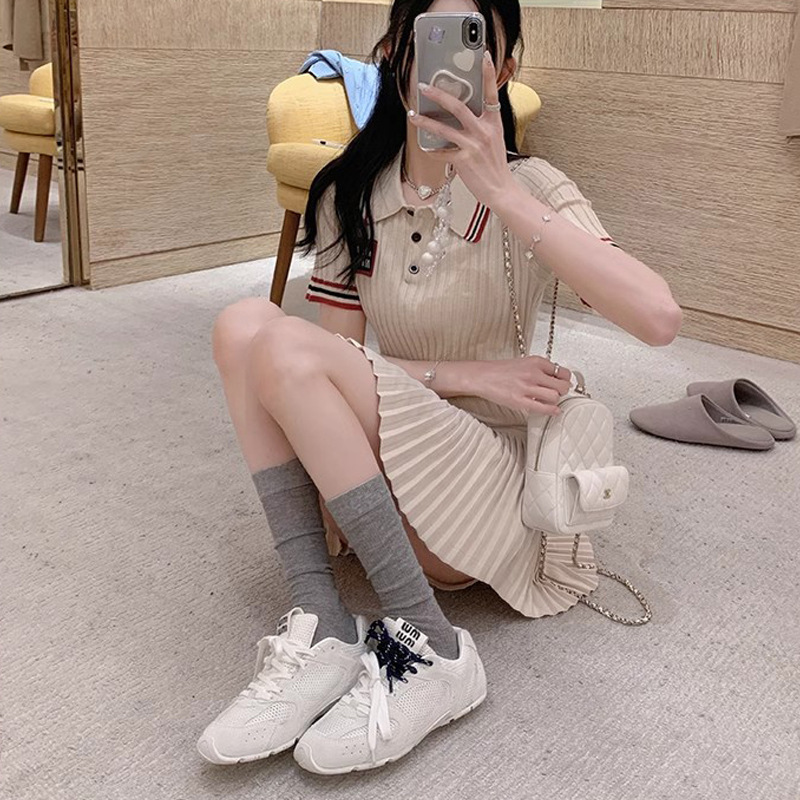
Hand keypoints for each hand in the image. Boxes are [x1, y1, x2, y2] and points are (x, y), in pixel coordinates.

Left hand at [408, 50, 513, 207]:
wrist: (501, 189)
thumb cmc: (495, 165)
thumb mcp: (494, 139)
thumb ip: (482, 124)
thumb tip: (464, 114)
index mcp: (494, 122)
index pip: (492, 93)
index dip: (488, 74)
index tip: (484, 56)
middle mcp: (484, 131)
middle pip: (458, 107)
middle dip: (439, 95)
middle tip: (424, 87)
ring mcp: (473, 145)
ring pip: (444, 128)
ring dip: (425, 121)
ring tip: (413, 115)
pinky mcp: (463, 160)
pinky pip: (442, 152)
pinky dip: (432, 149)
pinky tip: (425, 146)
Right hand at [470, 356, 571, 414]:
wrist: (482, 376)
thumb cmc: (500, 370)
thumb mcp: (524, 363)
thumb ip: (540, 369)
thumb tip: (556, 378)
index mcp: (536, 362)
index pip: (562, 371)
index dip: (565, 379)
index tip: (563, 382)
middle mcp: (533, 373)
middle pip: (562, 385)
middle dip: (563, 391)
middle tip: (559, 393)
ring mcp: (527, 388)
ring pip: (555, 397)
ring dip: (555, 400)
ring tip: (550, 400)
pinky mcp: (520, 401)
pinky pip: (543, 408)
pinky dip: (552, 411)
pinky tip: (554, 411)